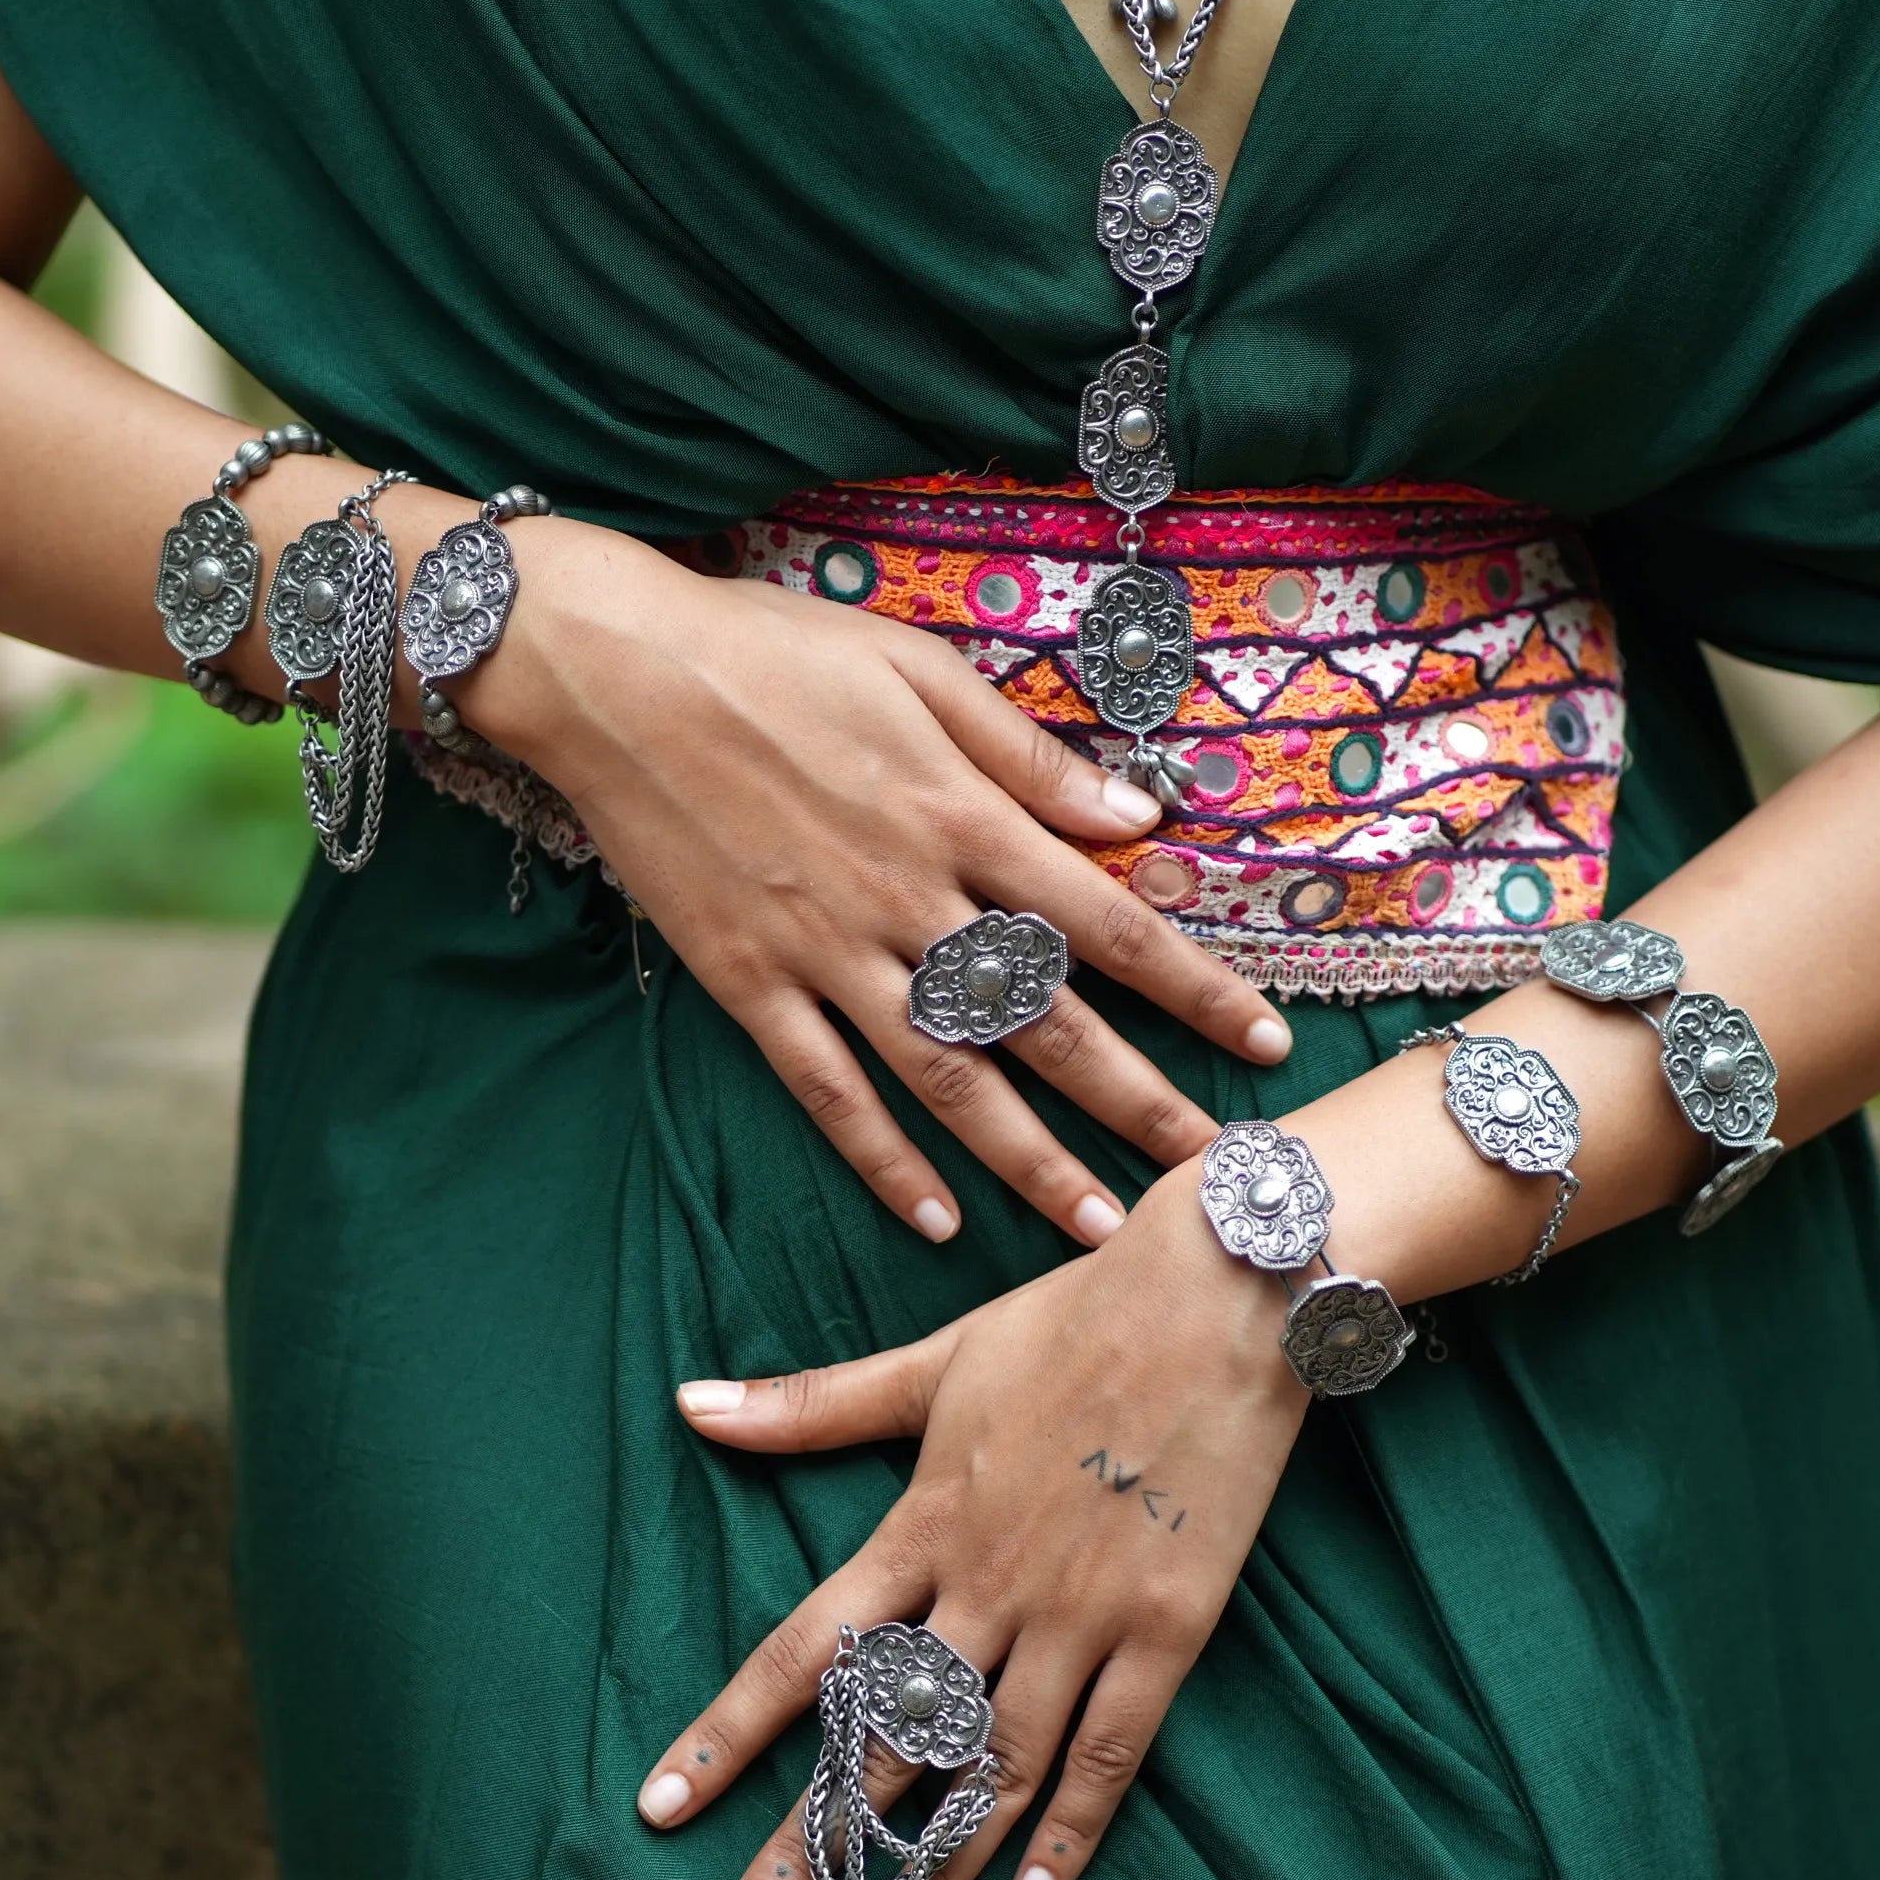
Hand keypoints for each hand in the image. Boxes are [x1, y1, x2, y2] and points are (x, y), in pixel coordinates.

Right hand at [468, 526, 1291, 1246]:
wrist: (613, 674)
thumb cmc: (773, 653)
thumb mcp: (918, 669)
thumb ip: (1028, 755)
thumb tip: (1137, 813)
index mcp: (960, 813)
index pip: (1107, 919)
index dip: (1194, 985)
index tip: (1266, 1039)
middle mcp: (907, 897)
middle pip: (1044, 1020)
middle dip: (1136, 1101)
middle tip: (1210, 1172)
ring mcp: (825, 952)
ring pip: (946, 1076)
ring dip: (1028, 1158)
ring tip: (1098, 1226)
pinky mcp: (748, 984)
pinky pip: (827, 1091)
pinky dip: (881, 1159)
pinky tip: (936, 1219)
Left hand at [632, 1167, 1308, 1879]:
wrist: (1218, 1293)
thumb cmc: (1072, 1317)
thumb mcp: (935, 1361)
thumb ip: (815, 1405)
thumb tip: (690, 1405)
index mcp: (924, 1522)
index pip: (804, 1651)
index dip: (728, 1733)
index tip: (658, 1806)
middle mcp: (989, 1584)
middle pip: (884, 1737)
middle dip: (811, 1842)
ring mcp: (1082, 1613)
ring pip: (990, 1765)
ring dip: (930, 1866)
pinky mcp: (1169, 1627)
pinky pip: (1110, 1753)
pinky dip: (1068, 1831)